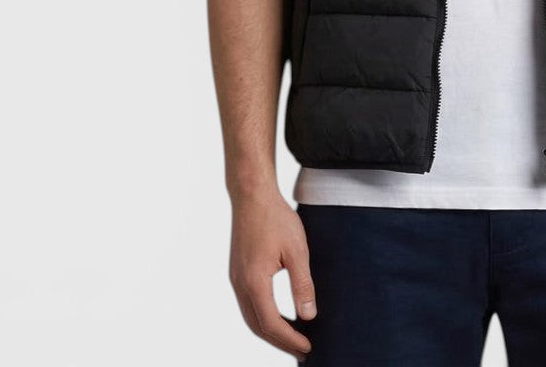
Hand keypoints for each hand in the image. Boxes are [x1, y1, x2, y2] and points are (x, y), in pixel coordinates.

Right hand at [228, 189, 316, 361]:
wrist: (252, 194)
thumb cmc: (275, 218)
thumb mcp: (297, 250)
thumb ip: (302, 284)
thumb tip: (308, 316)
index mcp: (254, 282)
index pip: (271, 324)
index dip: (289, 339)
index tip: (307, 347)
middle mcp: (240, 284)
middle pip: (257, 326)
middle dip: (279, 342)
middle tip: (301, 350)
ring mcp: (236, 278)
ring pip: (250, 317)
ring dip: (269, 331)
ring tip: (291, 337)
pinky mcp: (237, 271)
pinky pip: (248, 303)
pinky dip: (262, 316)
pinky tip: (277, 315)